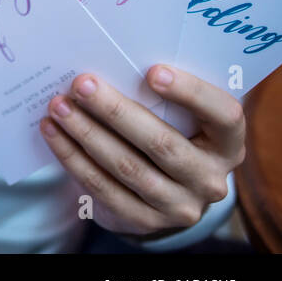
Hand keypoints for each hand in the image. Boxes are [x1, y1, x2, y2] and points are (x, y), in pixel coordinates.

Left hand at [39, 65, 245, 236]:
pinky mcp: (145, 221)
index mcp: (227, 143)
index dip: (191, 93)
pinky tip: (54, 134)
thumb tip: (107, 60)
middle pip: (162, 143)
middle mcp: (210, 178)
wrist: (160, 190)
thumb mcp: (177, 116)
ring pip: (127, 167)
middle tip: (81, 84)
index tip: (152, 70)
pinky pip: (103, 188)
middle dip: (115, 111)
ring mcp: (180, 206)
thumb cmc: (167, 132)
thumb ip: (158, 94)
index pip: (223, 115)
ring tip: (58, 107)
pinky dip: (73, 158)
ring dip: (86, 133)